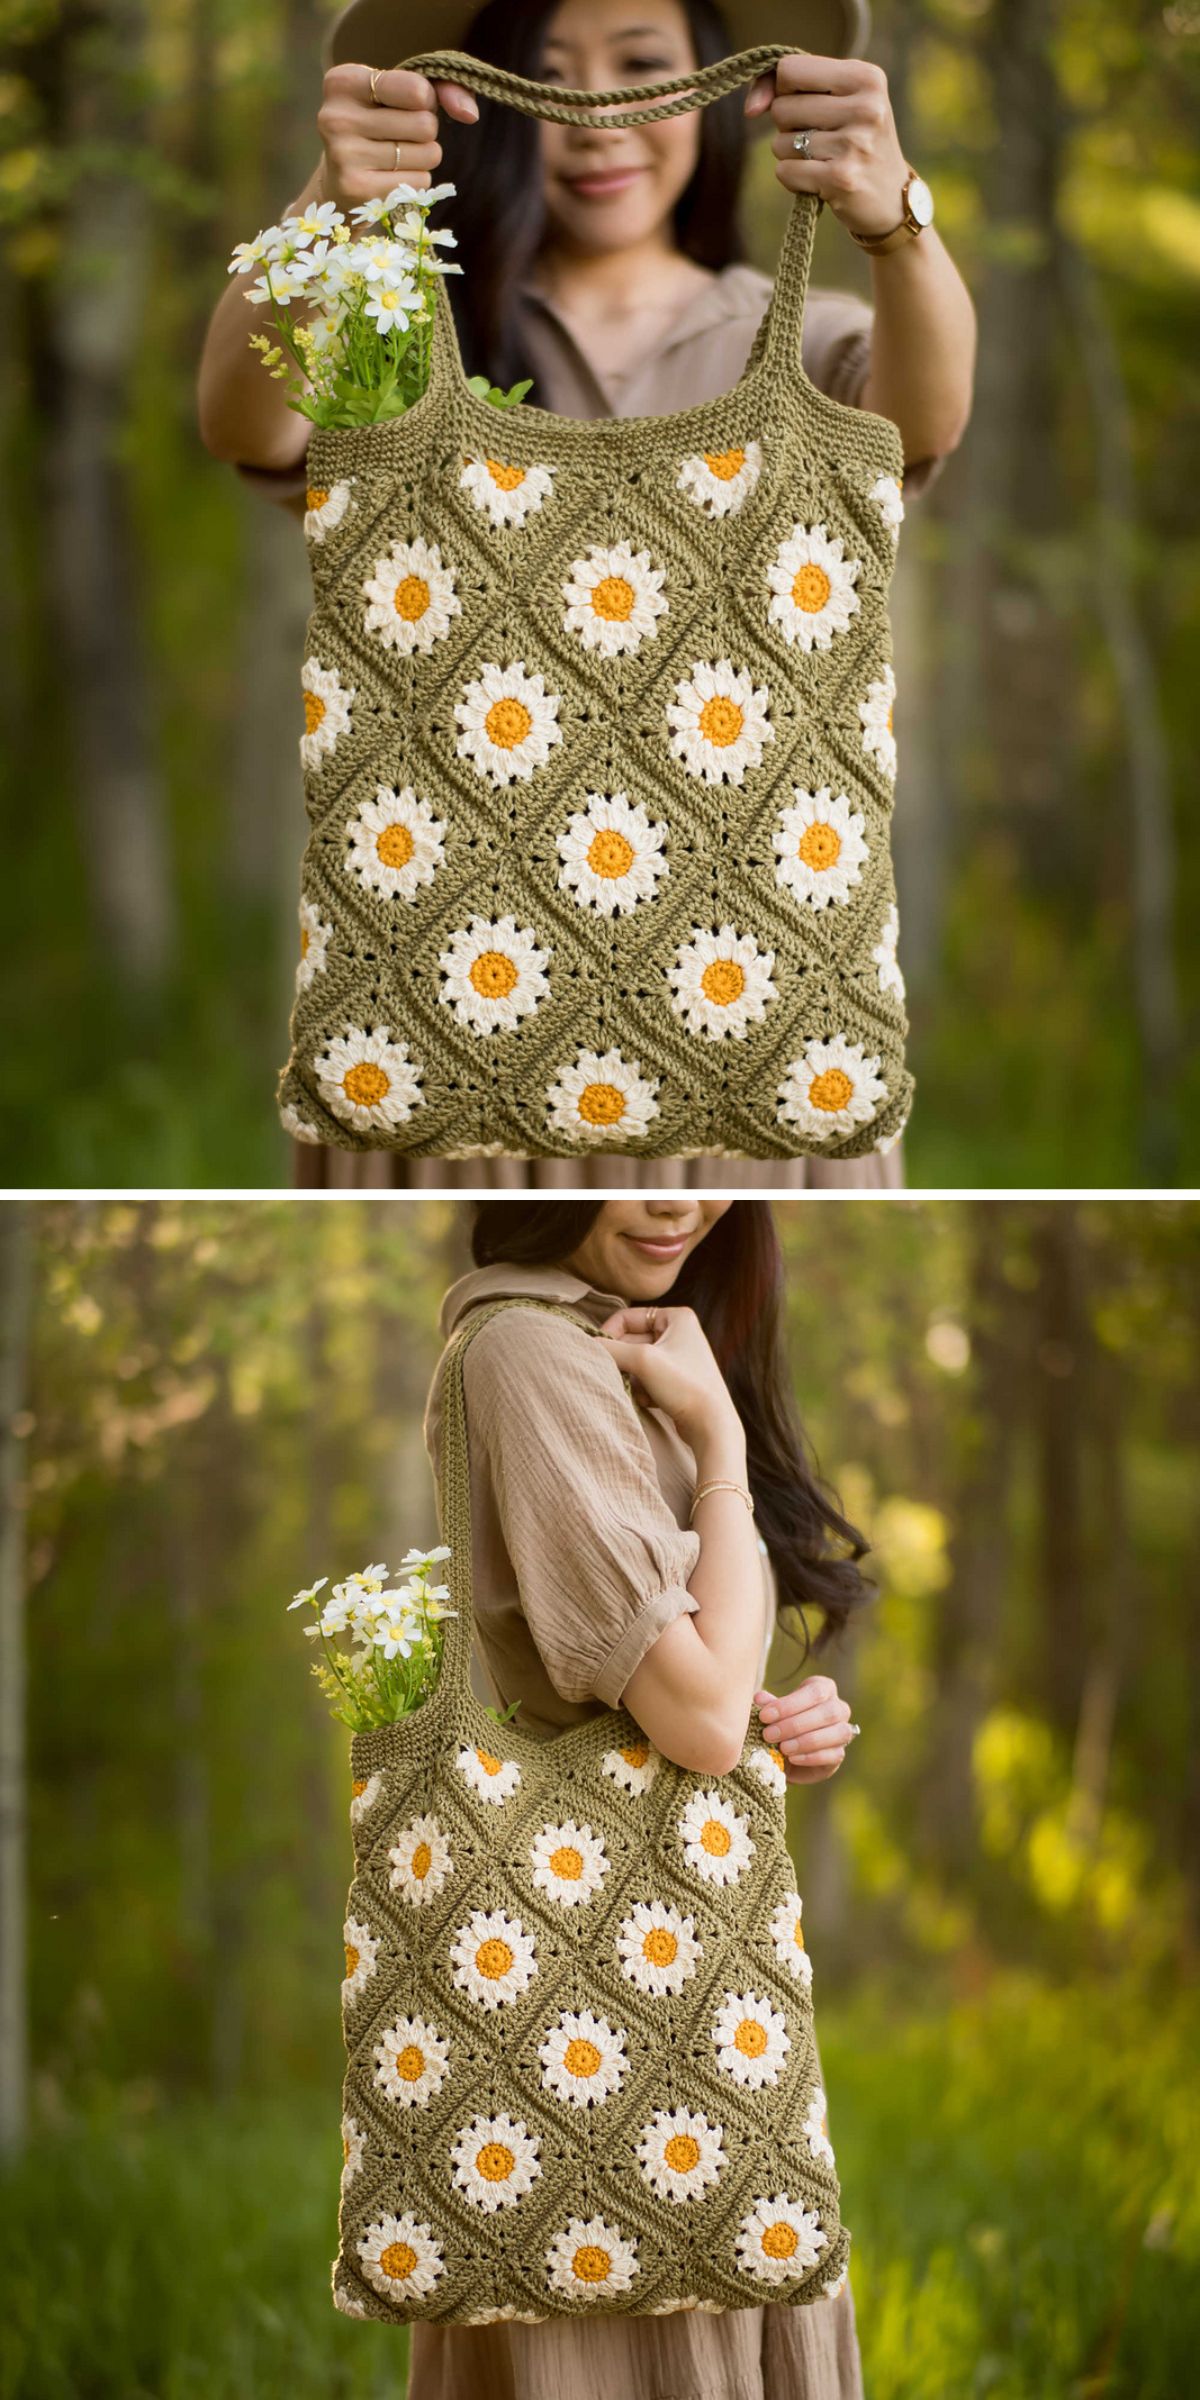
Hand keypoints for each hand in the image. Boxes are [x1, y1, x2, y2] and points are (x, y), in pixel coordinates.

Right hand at [314, 61, 478, 213]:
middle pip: (426, 124)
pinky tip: (392, 176)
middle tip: (401, 134)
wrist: (340, 181)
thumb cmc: (377, 126)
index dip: (427, 99)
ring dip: (424, 156)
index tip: (412, 102)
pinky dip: (416, 179)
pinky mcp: (357, 189)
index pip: (416, 89)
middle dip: (426, 131)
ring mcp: (344, 155)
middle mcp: (336, 116)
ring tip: (396, 156)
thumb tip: (470, 114)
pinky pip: (419, 181)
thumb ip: (441, 88)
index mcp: (343, 82)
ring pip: (427, 154)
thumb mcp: (397, 94)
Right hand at [596, 1304, 741, 1454]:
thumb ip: (610, 1349)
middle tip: (619, 1376)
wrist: (712, 1426)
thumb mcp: (643, 1361)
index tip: (599, 1354)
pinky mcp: (676, 1380)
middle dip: (625, 1362)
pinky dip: (643, 1390)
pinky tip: (653, 1401)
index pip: (627, 1318)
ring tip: (644, 1391)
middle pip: (631, 1342)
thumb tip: (582, 1343)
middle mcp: (680, 1333)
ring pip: (636, 1363)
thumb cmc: (684, 1386)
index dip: (610, 1335)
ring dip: (633, 1379)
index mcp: (677, 1317)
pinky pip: (646, 1379)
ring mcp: (678, 1357)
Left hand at [744, 52, 909, 242]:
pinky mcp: (841, 179)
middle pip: (782, 107)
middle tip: (822, 138)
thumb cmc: (855, 140)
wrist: (892, 199)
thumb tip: (750, 109)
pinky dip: (793, 178)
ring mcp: (855, 144)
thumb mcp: (836, 99)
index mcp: (866, 77)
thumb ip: (787, 87)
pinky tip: (819, 180)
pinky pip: (785, 172)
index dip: (784, 90)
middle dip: (789, 127)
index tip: (804, 103)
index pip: (790, 69)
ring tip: (824, 159)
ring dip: (791, 155)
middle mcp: (866, 107)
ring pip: (780, 142)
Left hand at [753, 1674, 856, 1782]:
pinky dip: (811, 1757)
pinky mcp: (840, 1754)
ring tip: (782, 1748)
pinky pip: (833, 1755)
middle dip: (794, 1725)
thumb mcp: (775, 1713)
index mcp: (824, 1688)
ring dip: (805, 1741)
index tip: (764, 1716)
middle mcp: (839, 1708)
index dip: (789, 1704)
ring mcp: (844, 1731)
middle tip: (769, 1734)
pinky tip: (793, 1758)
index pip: (814, 1692)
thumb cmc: (783, 1723)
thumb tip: (759, 1698)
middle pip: (826, 1712)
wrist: (789, 1754)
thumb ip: (770, 1706)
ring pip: (835, 1733)